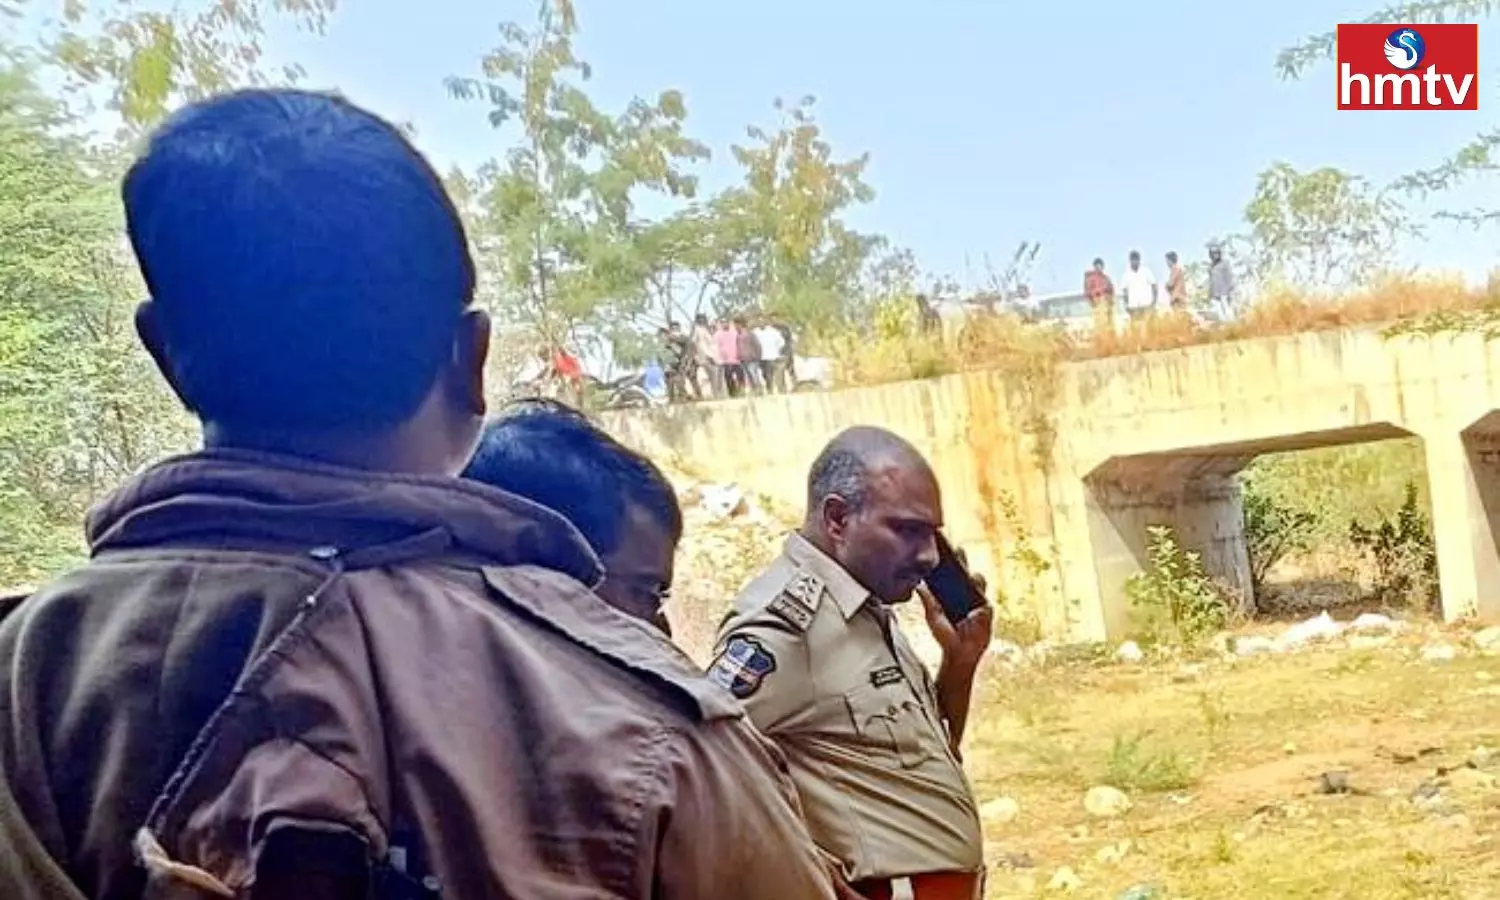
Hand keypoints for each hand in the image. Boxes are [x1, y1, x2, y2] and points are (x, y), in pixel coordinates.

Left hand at [918, 546, 992, 674]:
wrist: (958, 654)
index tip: (945, 547)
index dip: (951, 560)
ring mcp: (977, 601)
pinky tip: (976, 605)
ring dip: (975, 578)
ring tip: (969, 575)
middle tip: (958, 551)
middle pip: (966, 572)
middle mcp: (967, 593)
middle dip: (963, 561)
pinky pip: (985, 604)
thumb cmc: (946, 636)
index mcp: (953, 592)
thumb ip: (928, 600)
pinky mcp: (986, 612)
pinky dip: (981, 603)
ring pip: (979, 583)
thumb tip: (918, 585)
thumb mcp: (933, 615)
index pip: (953, 572)